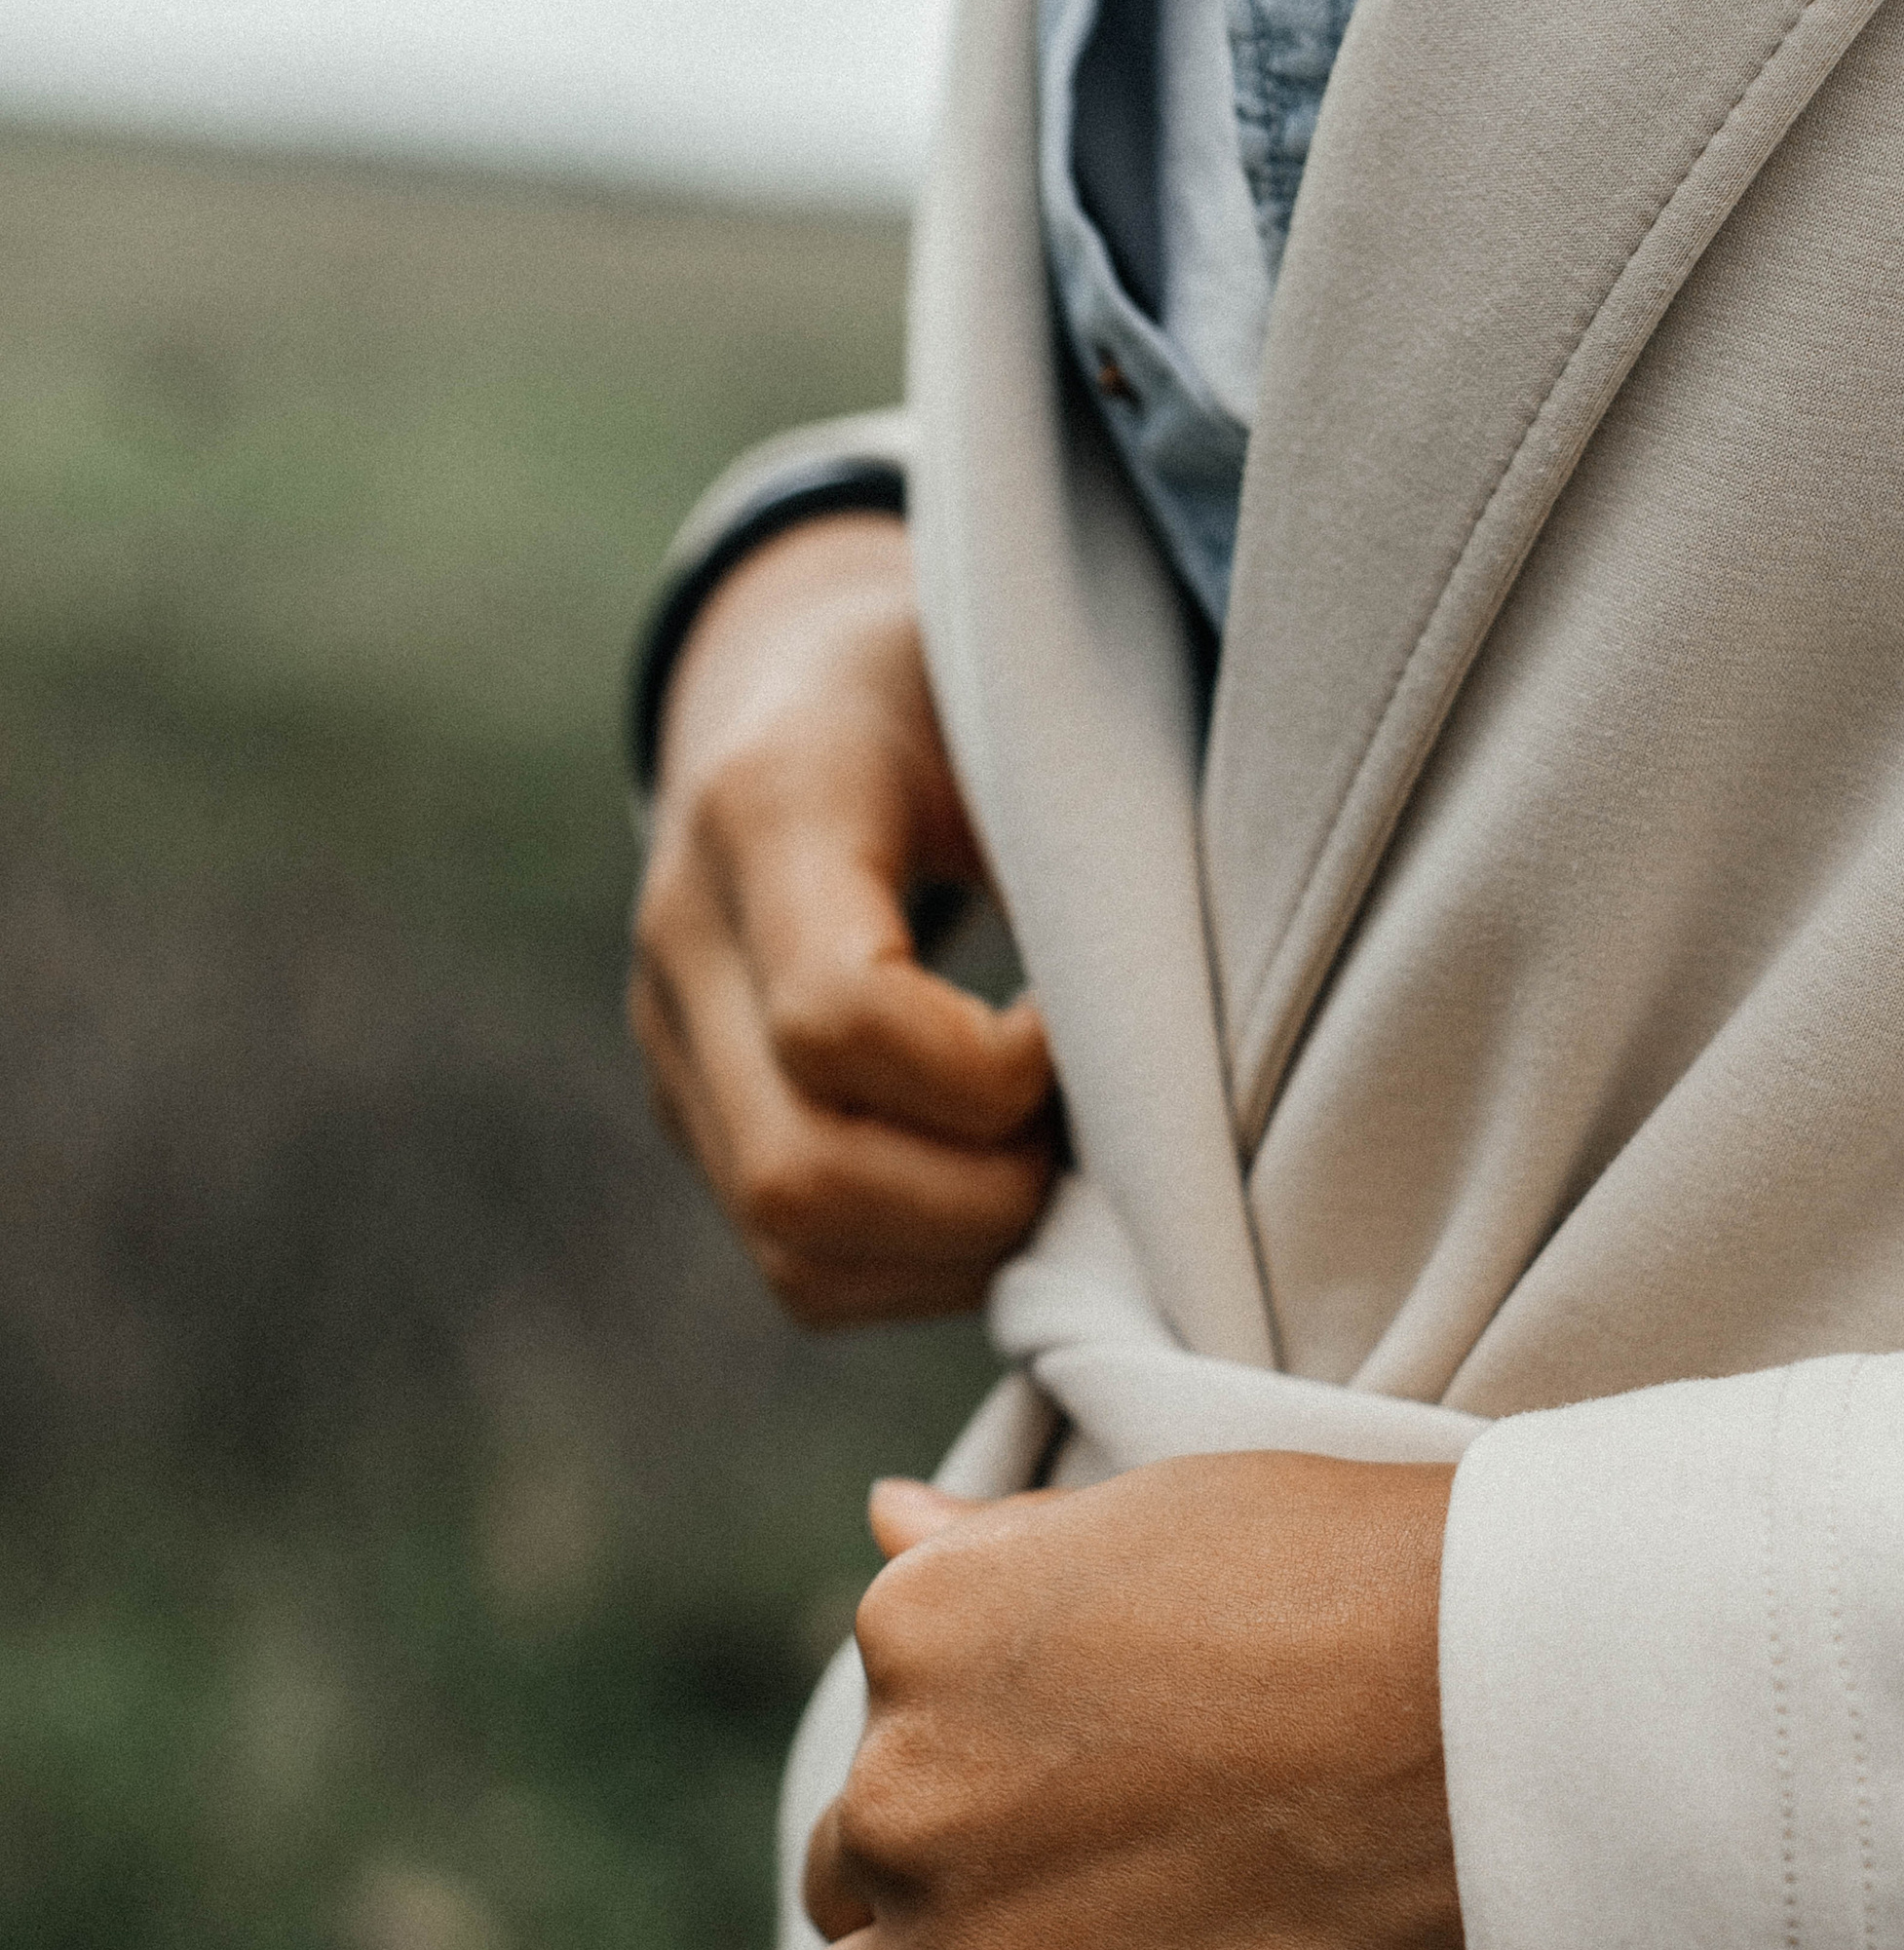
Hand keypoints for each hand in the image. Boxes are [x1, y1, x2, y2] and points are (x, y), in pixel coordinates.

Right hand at [631, 512, 1058, 1323]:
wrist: (795, 681)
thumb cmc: (955, 692)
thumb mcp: (1026, 705)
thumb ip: (1085, 845)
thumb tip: (1185, 1046)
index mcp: (766, 807)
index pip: (839, 1017)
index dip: (988, 1075)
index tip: (1073, 1029)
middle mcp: (684, 940)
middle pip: (797, 1176)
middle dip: (983, 1202)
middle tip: (1090, 1138)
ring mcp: (673, 1045)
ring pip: (792, 1248)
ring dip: (960, 1253)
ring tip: (1061, 1167)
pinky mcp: (696, 1118)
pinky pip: (801, 1267)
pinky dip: (926, 1267)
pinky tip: (1009, 1189)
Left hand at [762, 1453, 1482, 1949]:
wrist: (1544, 1726)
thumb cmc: (1399, 1593)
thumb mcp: (1181, 1517)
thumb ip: (1017, 1548)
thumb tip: (884, 1518)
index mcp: (929, 1626)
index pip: (883, 1735)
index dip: (982, 1787)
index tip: (1103, 1814)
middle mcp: (908, 1790)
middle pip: (846, 1889)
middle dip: (940, 1917)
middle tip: (1107, 1933)